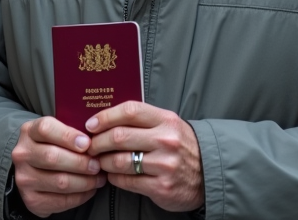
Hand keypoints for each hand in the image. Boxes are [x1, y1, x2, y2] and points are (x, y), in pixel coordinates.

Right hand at [11, 116, 105, 217]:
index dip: (69, 136)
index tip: (87, 143)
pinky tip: (90, 190)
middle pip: (53, 157)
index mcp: (28, 132)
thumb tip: (95, 141)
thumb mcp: (55, 132)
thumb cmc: (51, 147)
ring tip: (98, 178)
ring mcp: (24, 179)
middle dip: (81, 163)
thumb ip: (71, 132)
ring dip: (85, 182)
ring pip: (60, 182)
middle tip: (98, 165)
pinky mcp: (31, 200)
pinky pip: (62, 200)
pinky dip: (81, 196)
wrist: (32, 172)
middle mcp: (22, 155)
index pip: (46, 129)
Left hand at [86, 102, 203, 212]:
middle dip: (98, 142)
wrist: (208, 174)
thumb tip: (104, 119)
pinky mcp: (161, 187)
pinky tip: (112, 174)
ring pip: (119, 160)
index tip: (91, 124)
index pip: (130, 111)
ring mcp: (164, 165)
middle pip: (119, 136)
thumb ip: (142, 120)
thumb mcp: (168, 125)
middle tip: (90, 146)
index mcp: (166, 120)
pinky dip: (114, 178)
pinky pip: (126, 181)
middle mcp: (166, 140)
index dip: (105, 116)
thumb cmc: (181, 146)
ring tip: (100, 161)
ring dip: (104, 162)